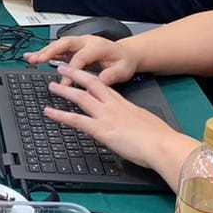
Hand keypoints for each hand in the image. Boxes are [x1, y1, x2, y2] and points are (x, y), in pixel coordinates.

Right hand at [24, 35, 136, 84]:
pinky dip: (45, 53)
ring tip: (30, 59)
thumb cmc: (123, 62)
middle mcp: (86, 41)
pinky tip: (32, 57)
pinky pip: (57, 49)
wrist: (125, 54)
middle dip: (50, 51)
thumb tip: (100, 80)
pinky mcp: (73, 48)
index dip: (71, 71)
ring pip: (59, 44)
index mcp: (98, 46)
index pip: (80, 57)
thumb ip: (112, 75)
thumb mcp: (124, 70)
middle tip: (38, 60)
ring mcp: (79, 43)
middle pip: (65, 43)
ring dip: (44, 51)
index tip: (65, 85)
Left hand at [43, 68, 187, 173]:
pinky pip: (76, 120)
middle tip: (63, 67)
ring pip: (80, 97)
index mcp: (125, 105)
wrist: (163, 145)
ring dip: (64, 90)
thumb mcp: (146, 124)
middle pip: (91, 84)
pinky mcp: (101, 130)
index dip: (92, 78)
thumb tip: (132, 127)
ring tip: (51, 85)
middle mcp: (114, 106)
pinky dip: (60, 115)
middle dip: (76, 74)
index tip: (83, 73)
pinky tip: (49, 113)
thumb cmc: (160, 138)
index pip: (104, 87)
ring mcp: (106, 116)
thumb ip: (135, 123)